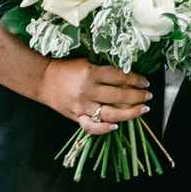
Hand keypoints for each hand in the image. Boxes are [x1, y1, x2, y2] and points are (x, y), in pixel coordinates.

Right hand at [37, 55, 151, 134]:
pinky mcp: (76, 117)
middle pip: (118, 95)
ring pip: (110, 112)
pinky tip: (116, 126)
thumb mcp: (86, 62)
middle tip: (148, 95)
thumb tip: (127, 78)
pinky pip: (91, 127)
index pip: (119, 77)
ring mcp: (82, 106)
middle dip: (137, 95)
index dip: (135, 79)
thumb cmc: (66, 69)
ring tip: (143, 109)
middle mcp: (88, 90)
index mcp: (91, 73)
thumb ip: (104, 71)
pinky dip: (104, 129)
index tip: (145, 81)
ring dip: (130, 112)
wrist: (42, 80)